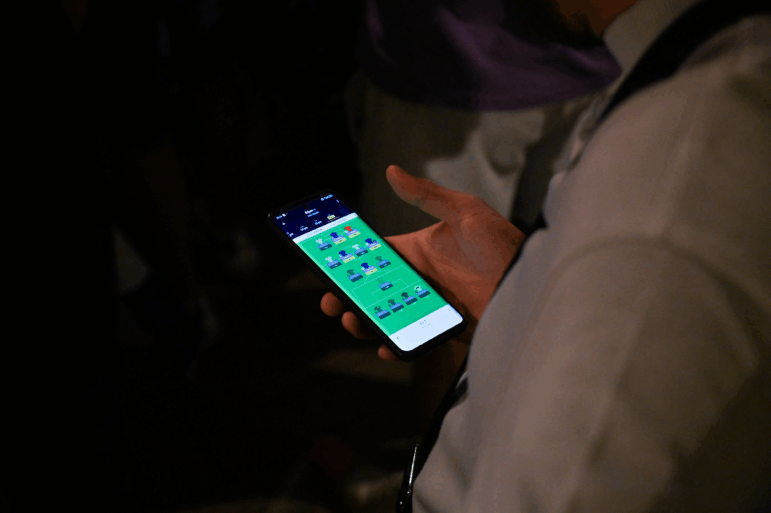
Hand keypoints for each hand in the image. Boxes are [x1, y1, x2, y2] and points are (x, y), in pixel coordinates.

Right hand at [320, 165, 523, 360]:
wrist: (533, 284)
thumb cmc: (503, 244)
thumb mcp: (465, 213)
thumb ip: (427, 196)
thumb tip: (392, 170)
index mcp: (419, 250)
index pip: (375, 255)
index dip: (348, 260)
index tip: (325, 263)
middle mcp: (420, 279)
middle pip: (371, 291)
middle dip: (346, 296)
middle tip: (330, 301)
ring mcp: (429, 306)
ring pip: (384, 317)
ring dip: (363, 322)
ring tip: (353, 321)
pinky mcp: (442, 330)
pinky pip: (410, 340)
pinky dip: (393, 345)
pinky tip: (385, 346)